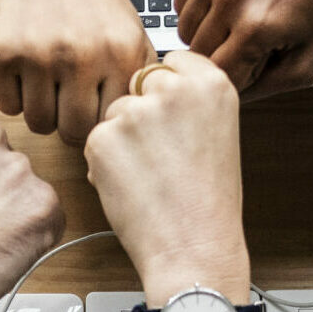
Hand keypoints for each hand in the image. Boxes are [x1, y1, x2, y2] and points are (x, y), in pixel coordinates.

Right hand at [0, 0, 153, 144]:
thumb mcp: (129, 29)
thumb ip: (137, 78)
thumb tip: (136, 126)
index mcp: (120, 53)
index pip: (109, 123)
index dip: (99, 121)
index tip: (91, 109)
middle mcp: (80, 56)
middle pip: (72, 131)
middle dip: (68, 121)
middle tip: (65, 100)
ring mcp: (36, 55)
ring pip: (37, 123)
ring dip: (40, 109)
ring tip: (44, 81)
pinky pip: (6, 105)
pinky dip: (13, 94)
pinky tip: (22, 68)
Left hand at [83, 52, 249, 305]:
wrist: (194, 247)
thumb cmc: (208, 203)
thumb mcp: (217, 134)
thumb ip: (189, 103)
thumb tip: (153, 89)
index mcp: (211, 82)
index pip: (171, 63)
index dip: (166, 94)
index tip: (172, 118)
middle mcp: (174, 88)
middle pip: (138, 85)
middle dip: (141, 115)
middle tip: (161, 157)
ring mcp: (136, 112)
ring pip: (114, 114)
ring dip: (121, 141)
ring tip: (150, 178)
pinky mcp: (103, 138)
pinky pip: (95, 141)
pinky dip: (104, 164)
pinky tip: (132, 188)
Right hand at [174, 0, 312, 98]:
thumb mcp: (310, 58)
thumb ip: (267, 89)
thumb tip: (230, 99)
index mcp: (256, 28)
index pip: (217, 77)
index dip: (236, 76)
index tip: (253, 64)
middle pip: (196, 54)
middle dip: (220, 54)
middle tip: (249, 39)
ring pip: (184, 27)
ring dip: (207, 30)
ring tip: (239, 16)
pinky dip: (199, 3)